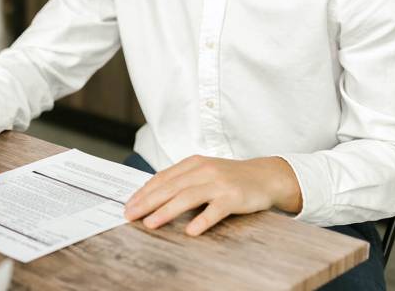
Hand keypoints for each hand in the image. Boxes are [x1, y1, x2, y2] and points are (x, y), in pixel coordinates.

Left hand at [123, 155, 301, 235]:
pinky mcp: (234, 197)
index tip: (128, 204)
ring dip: (166, 211)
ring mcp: (219, 183)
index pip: (163, 178)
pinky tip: (190, 231)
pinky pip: (216, 210)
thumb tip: (153, 195)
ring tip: (150, 223)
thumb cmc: (230, 177)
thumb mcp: (204, 172)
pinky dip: (202, 220)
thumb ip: (183, 180)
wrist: (266, 176)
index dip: (144, 192)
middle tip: (130, 215)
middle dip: (147, 202)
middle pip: (170, 187)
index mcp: (193, 163)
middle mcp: (204, 170)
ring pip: (187, 197)